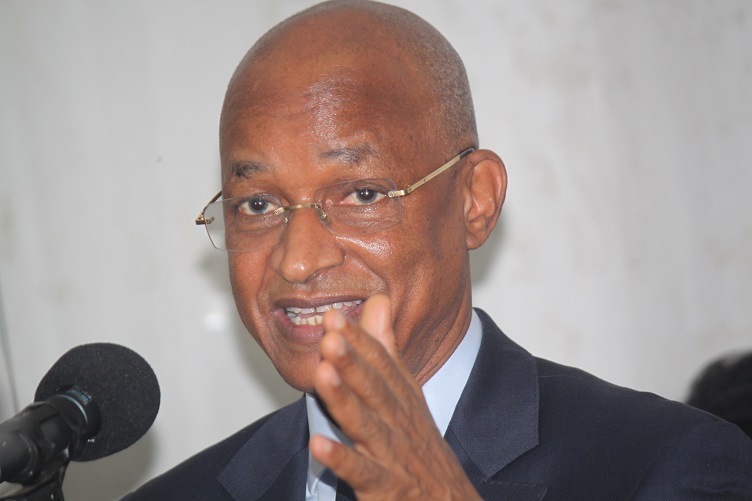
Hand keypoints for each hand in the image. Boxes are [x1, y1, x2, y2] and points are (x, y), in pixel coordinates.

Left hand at [309, 295, 480, 499]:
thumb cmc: (420, 446)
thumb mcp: (406, 392)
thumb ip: (386, 348)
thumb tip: (377, 301)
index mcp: (402, 398)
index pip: (381, 364)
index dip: (359, 340)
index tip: (335, 316)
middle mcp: (398, 421)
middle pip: (376, 389)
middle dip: (354, 362)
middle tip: (331, 336)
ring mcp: (392, 455)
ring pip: (367, 425)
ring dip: (345, 400)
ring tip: (323, 375)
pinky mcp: (386, 488)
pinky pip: (363, 473)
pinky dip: (342, 460)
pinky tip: (319, 446)